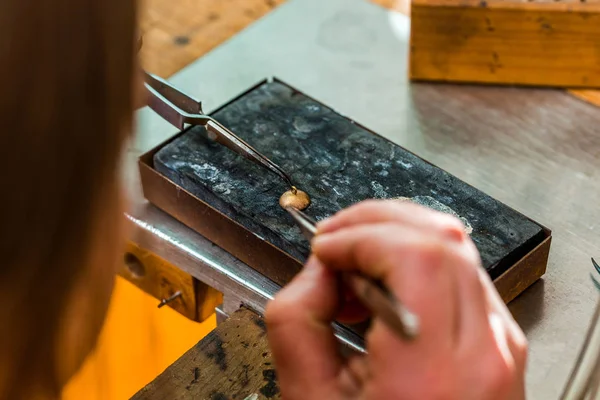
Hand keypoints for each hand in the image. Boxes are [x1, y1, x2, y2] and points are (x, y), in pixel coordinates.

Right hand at [266, 200, 526, 399]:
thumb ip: (296, 322)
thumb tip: (315, 272)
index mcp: (435, 371)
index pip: (415, 254)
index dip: (361, 233)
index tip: (325, 247)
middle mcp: (485, 351)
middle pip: (442, 237)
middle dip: (376, 222)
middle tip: (336, 242)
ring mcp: (500, 343)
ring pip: (455, 247)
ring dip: (394, 240)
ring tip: (354, 269)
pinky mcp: (499, 341)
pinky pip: (460, 274)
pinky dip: (415, 263)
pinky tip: (382, 288)